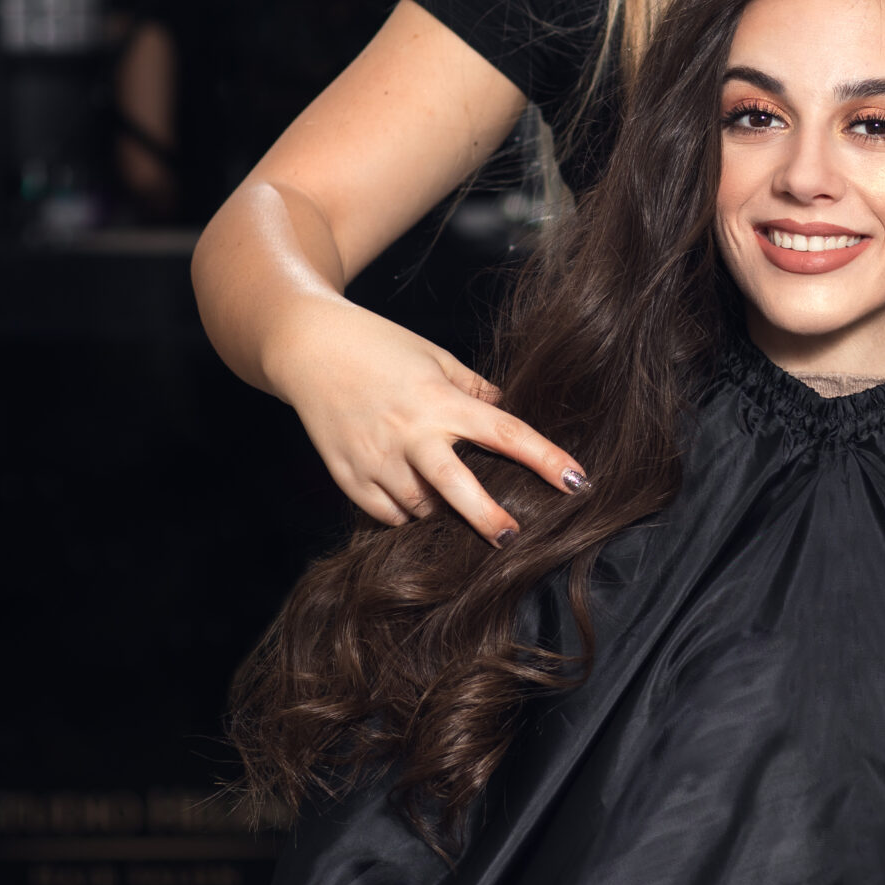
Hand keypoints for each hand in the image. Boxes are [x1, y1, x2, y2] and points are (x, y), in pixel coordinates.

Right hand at [267, 299, 583, 542]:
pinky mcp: (347, 476)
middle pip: (457, 488)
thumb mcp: (436, 357)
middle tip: (513, 539)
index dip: (544, 458)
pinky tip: (416, 505)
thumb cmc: (378, 345)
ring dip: (442, 514)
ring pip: (419, 509)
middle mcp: (408, 433)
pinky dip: (405, 515)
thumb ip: (475, 390)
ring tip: (456, 506)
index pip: (505, 432)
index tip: (577, 480)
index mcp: (438, 400)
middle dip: (487, 519)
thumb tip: (511, 413)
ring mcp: (374, 459)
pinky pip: (385, 515)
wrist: (307, 347)